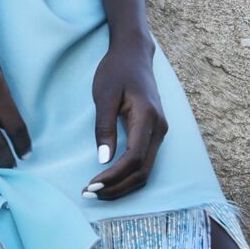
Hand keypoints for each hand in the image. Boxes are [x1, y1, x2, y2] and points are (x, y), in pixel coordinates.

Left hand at [83, 39, 167, 198]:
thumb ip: (104, 126)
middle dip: (117, 187)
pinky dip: (128, 177)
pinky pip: (145, 163)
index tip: (91, 185)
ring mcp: (160, 132)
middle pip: (142, 171)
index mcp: (148, 117)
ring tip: (96, 191)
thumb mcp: (104, 95)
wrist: (134, 54)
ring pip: (146, 171)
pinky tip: (109, 181)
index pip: (134, 158)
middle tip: (89, 193)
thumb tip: (103, 159)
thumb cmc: (116, 71)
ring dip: (123, 186)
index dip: (113, 176)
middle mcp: (160, 128)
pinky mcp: (155, 134)